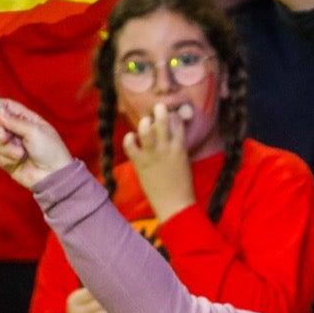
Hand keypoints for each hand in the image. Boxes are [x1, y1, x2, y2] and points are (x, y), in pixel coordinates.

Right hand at [0, 98, 72, 188]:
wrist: (53, 175)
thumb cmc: (50, 150)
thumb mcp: (34, 131)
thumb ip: (15, 121)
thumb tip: (0, 111)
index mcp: (29, 121)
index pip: (9, 108)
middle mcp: (20, 133)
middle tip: (5, 137)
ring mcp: (14, 148)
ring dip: (7, 148)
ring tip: (21, 154)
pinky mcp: (10, 162)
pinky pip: (0, 157)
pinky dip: (8, 159)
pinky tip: (19, 162)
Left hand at [124, 102, 197, 221]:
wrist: (175, 204)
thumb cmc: (183, 185)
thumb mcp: (184, 162)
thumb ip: (177, 148)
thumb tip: (169, 137)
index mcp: (180, 147)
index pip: (177, 123)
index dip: (173, 116)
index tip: (170, 114)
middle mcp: (166, 148)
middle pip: (163, 121)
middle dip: (160, 111)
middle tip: (158, 107)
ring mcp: (152, 155)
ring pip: (146, 130)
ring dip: (144, 123)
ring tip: (144, 122)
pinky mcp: (140, 164)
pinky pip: (130, 146)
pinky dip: (129, 139)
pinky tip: (131, 138)